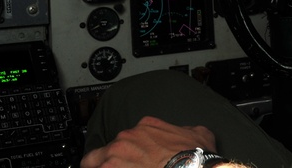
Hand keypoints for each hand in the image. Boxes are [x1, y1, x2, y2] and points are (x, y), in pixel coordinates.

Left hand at [80, 116, 216, 167]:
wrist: (194, 167)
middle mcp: (126, 139)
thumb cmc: (196, 157)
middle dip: (105, 165)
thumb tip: (185, 133)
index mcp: (145, 127)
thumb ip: (184, 130)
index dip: (126, 153)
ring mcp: (115, 160)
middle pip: (102, 153)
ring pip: (92, 165)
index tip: (129, 162)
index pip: (126, 138)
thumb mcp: (198, 133)